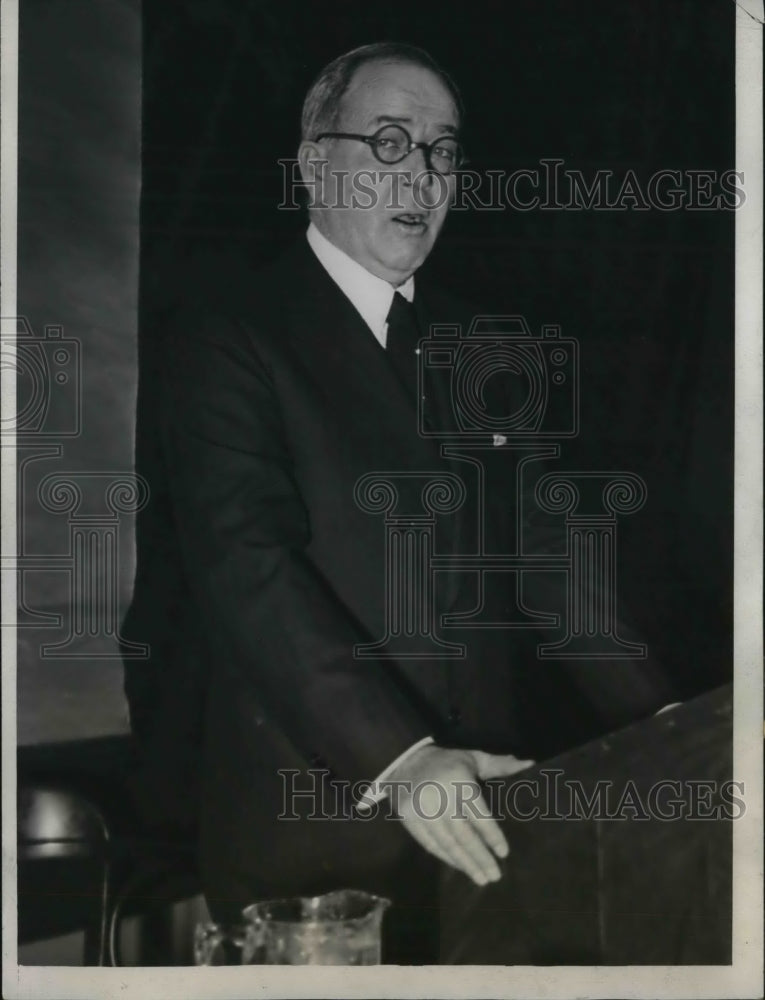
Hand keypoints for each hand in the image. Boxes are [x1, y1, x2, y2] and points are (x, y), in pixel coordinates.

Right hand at [386, 744, 533, 885]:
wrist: (404, 759)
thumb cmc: (447, 761)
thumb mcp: (473, 758)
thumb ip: (500, 765)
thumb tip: (529, 765)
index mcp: (458, 781)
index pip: (478, 815)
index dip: (492, 836)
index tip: (504, 853)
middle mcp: (439, 797)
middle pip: (463, 835)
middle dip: (480, 857)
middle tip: (495, 876)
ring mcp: (422, 809)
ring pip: (447, 843)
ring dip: (465, 864)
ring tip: (481, 879)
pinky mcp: (409, 819)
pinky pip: (430, 844)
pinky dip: (446, 858)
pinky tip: (460, 867)